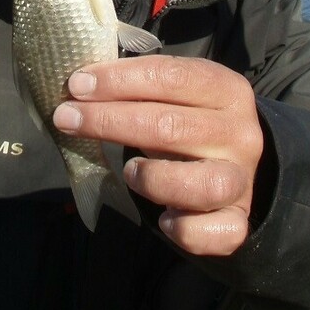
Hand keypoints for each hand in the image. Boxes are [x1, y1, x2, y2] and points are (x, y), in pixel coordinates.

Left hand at [52, 56, 262, 254]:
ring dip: (152, 178)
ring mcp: (243, 180)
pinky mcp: (238, 220)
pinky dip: (185, 229)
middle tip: (67, 118)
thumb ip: (140, 88)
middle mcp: (241, 134)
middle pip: (171, 126)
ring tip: (129, 172)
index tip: (77, 85)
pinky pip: (214, 232)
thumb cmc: (191, 122)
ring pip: (201, 184)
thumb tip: (80, 86)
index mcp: (227, 90)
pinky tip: (165, 218)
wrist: (239, 168)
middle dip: (109, 121)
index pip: (171, 77)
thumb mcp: (176, 96)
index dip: (119, 79)